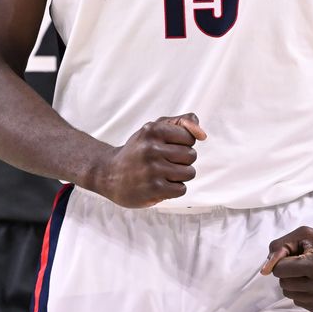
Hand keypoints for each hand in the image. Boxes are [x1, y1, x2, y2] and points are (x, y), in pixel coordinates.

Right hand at [92, 113, 206, 207]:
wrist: (109, 174)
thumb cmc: (139, 150)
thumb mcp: (155, 128)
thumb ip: (182, 122)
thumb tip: (203, 134)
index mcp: (152, 129)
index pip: (189, 137)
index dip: (182, 143)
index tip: (167, 146)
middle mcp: (151, 148)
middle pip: (191, 155)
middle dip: (182, 160)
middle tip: (163, 161)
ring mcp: (153, 169)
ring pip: (189, 172)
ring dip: (179, 175)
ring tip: (162, 174)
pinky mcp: (154, 189)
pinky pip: (182, 189)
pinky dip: (174, 189)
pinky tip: (160, 185)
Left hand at [260, 228, 312, 311]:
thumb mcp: (304, 235)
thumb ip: (280, 247)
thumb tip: (264, 270)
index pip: (280, 270)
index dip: (284, 261)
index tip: (296, 256)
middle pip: (284, 284)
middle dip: (289, 273)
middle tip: (305, 264)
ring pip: (290, 295)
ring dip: (295, 284)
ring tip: (311, 273)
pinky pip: (300, 303)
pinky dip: (303, 293)